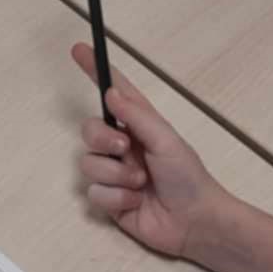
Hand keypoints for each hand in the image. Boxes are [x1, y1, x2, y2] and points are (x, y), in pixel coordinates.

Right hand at [71, 44, 229, 258]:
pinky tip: (135, 203)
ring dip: (116, 175)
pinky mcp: (110, 199)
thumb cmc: (188, 178)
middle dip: (103, 140)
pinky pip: (93, 192)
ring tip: (141, 184)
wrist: (193, 222)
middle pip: (89, 130)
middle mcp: (123, 146)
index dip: (95, 71)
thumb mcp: (166, 141)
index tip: (79, 49)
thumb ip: (136, 117)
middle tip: (124, 149)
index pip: (114, 92)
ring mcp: (114, 173)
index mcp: (139, 125)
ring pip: (88, 164)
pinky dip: (116, 198)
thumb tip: (110, 92)